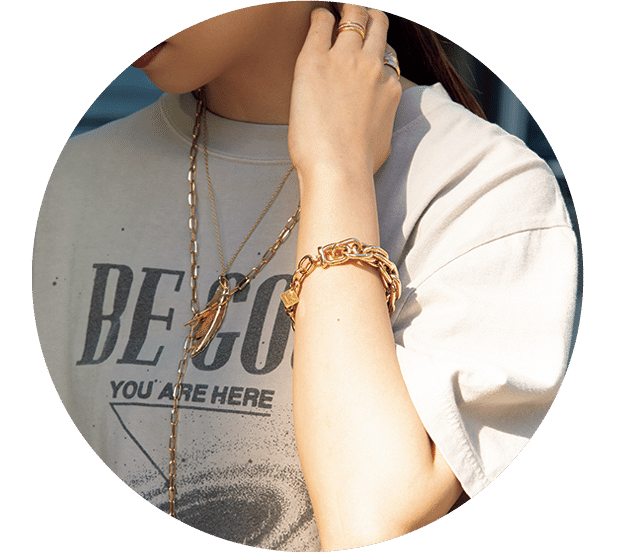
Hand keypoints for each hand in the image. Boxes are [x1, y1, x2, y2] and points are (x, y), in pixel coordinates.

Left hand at [288, 4, 401, 181]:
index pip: (386, 56)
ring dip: (344, 12)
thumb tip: (374, 124)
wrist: (338, 169)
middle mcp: (372, 67)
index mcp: (389, 87)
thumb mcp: (383, 141)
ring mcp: (345, 60)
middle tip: (350, 23)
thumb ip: (381, 121)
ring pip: (353, 14)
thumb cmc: (357, 165)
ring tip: (333, 16)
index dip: (373, 53)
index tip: (362, 56)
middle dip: (365, 20)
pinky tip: (315, 21)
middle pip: (376, 25)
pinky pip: (320, 21)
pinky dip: (318, 17)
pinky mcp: (315, 60)